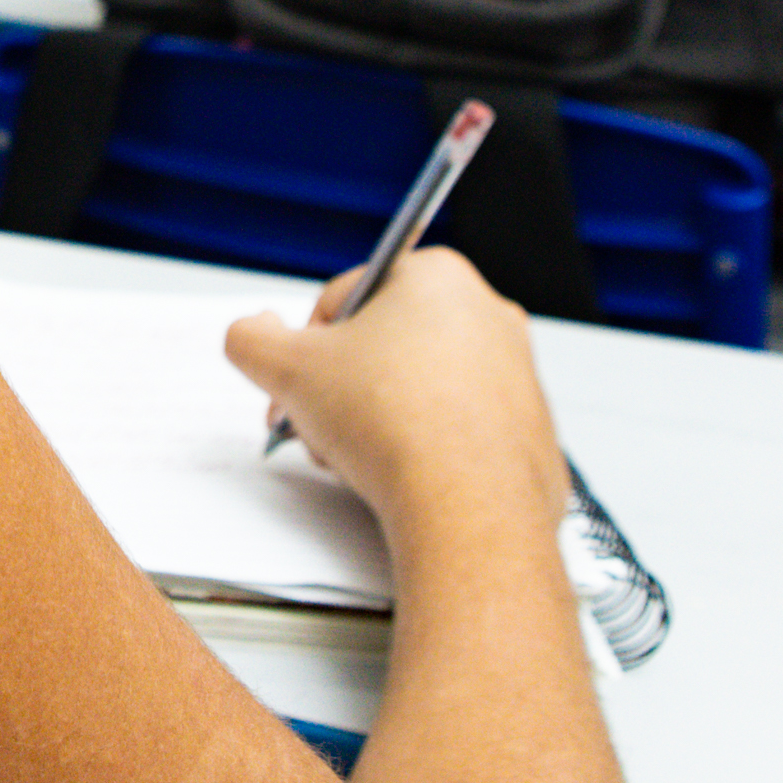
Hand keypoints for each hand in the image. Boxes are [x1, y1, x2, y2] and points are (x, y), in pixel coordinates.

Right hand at [225, 249, 568, 535]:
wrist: (467, 506)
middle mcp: (489, 314)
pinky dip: (428, 448)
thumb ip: (251, 338)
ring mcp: (519, 374)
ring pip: (423, 387)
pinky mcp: (532, 429)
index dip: (307, 345)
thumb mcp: (286, 369)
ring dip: (381, 418)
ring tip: (360, 456)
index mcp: (437, 276)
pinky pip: (461, 430)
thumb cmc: (393, 427)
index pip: (346, 296)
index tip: (298, 383)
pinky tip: (405, 475)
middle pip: (388, 343)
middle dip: (346, 386)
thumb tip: (252, 333)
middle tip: (323, 424)